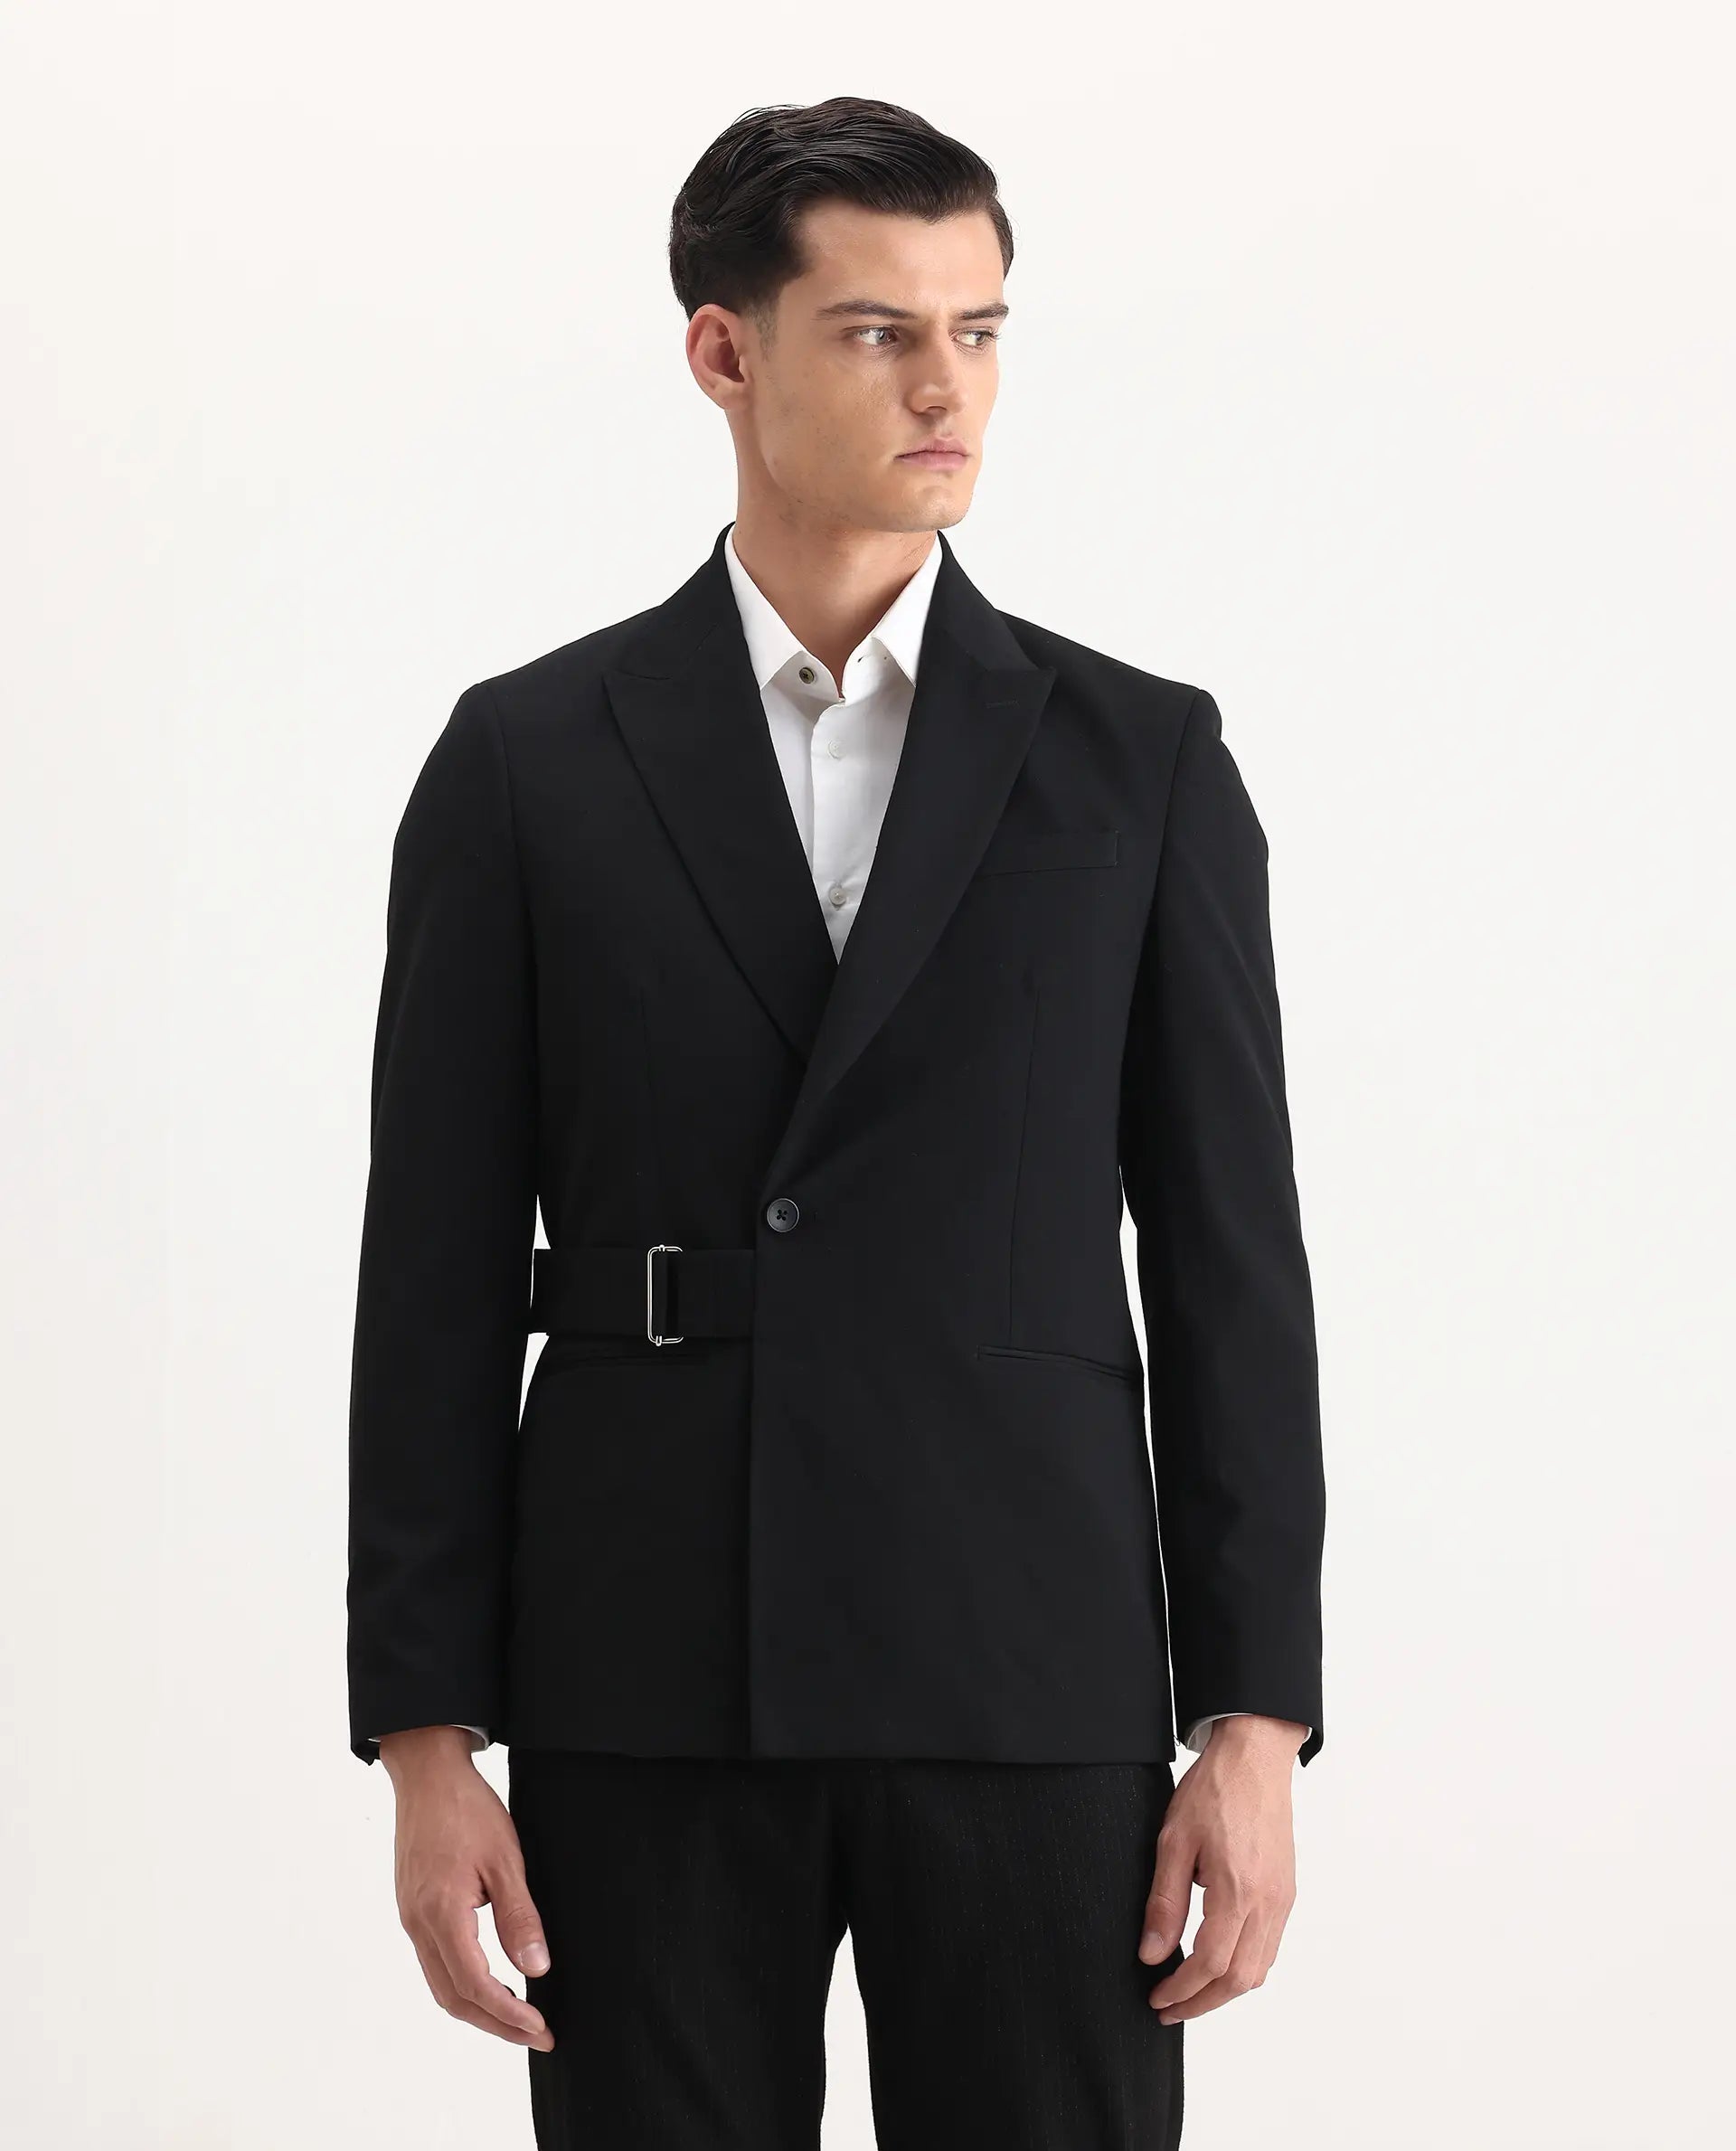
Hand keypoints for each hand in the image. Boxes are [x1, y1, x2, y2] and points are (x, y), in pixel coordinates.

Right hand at [379, 1726, 554, 2049]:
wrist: (427, 1773)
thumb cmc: (467, 1808)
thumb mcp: (505, 1859)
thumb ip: (519, 1917)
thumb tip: (536, 1969)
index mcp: (440, 1913)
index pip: (474, 1985)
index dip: (508, 2014)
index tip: (540, 2028)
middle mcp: (418, 1923)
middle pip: (453, 1998)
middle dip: (496, 2025)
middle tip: (537, 2036)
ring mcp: (410, 1918)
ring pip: (441, 1985)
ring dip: (478, 2009)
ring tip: (518, 2019)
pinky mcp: (412, 1909)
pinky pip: (435, 1962)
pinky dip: (463, 1985)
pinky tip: (490, 1984)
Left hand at [1137, 1714, 1305, 2022]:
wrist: (1255, 1758)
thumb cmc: (1214, 1790)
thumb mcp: (1173, 1841)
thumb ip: (1164, 1901)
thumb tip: (1152, 1954)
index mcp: (1238, 1890)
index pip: (1210, 1963)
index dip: (1181, 1989)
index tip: (1157, 1998)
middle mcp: (1268, 1903)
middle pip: (1240, 1979)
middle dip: (1202, 2003)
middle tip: (1168, 2008)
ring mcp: (1282, 1899)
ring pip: (1259, 1969)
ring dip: (1224, 1990)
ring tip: (1189, 1992)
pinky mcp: (1286, 1892)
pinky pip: (1269, 1946)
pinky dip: (1244, 1968)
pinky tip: (1217, 1963)